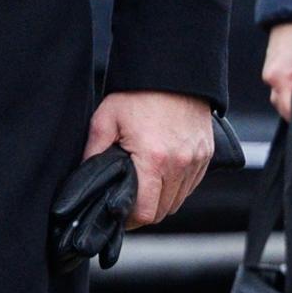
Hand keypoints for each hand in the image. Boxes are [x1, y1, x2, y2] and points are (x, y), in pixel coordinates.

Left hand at [87, 89, 215, 230]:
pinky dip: (177, 187)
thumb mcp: (106, 119)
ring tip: (144, 188)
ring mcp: (196, 160)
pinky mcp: (205, 154)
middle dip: (144, 211)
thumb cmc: (138, 94)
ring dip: (161, 200)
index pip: (146, 212)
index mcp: (154, 159)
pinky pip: (191, 184)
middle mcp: (180, 164)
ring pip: (179, 200)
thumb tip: (85, 177)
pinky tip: (161, 175)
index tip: (119, 215)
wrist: (173, 72)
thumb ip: (93, 152)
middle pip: (164, 210)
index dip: (130, 220)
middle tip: (128, 202)